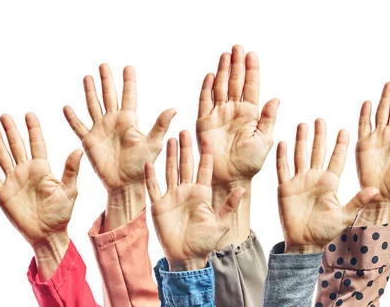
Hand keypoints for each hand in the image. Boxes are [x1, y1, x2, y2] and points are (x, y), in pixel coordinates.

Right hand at [0, 113, 82, 278]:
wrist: (48, 234)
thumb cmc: (62, 213)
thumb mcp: (69, 190)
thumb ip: (71, 170)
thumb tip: (78, 150)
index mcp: (43, 168)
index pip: (37, 144)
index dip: (33, 129)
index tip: (30, 114)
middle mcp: (27, 171)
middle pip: (17, 146)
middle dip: (11, 131)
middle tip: (5, 115)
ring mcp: (14, 181)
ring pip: (4, 157)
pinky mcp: (3, 194)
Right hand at [64, 64, 175, 228]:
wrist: (126, 184)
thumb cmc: (142, 166)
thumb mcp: (153, 144)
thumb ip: (160, 126)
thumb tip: (173, 109)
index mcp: (130, 121)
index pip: (129, 96)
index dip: (128, 82)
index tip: (128, 67)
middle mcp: (114, 122)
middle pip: (109, 96)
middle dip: (106, 81)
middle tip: (104, 64)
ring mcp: (101, 130)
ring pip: (94, 106)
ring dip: (90, 92)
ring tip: (87, 77)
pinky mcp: (89, 142)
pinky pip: (79, 127)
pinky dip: (72, 118)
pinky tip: (66, 107)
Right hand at [145, 131, 245, 270]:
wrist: (187, 257)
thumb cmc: (206, 242)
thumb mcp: (221, 223)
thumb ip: (229, 206)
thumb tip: (241, 189)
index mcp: (202, 193)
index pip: (204, 169)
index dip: (205, 155)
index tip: (207, 138)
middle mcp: (187, 191)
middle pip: (186, 165)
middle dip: (186, 148)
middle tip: (184, 131)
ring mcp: (172, 197)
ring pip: (170, 171)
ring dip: (169, 156)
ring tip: (169, 139)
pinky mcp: (159, 206)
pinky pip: (154, 188)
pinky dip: (151, 177)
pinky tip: (149, 164)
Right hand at [196, 45, 279, 184]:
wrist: (230, 178)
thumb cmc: (250, 163)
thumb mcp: (264, 139)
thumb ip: (268, 118)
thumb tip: (276, 98)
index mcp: (251, 114)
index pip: (251, 86)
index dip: (251, 70)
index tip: (252, 54)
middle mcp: (234, 110)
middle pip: (235, 82)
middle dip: (237, 64)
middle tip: (238, 47)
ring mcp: (219, 115)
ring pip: (221, 87)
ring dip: (223, 71)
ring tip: (226, 54)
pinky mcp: (204, 122)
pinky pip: (205, 101)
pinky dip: (207, 88)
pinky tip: (211, 75)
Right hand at [277, 119, 378, 252]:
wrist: (304, 243)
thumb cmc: (326, 231)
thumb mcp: (345, 216)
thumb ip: (358, 202)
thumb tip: (375, 190)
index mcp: (330, 183)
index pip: (336, 159)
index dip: (340, 145)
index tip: (344, 130)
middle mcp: (315, 178)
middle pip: (317, 152)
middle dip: (319, 136)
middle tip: (321, 119)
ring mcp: (299, 181)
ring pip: (300, 155)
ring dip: (301, 140)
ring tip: (303, 124)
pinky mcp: (285, 187)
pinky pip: (283, 168)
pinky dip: (282, 156)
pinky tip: (282, 142)